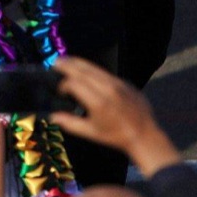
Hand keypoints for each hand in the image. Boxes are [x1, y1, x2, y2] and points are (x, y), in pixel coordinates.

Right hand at [50, 56, 180, 177]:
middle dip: (68, 65)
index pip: (74, 84)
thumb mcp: (91, 133)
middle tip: (55, 63)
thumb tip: (52, 116)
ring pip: (95, 68)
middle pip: (83, 70)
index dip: (63, 85)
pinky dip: (93, 70)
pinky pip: (106, 73)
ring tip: (67, 60)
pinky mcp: (125, 83)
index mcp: (98, 102)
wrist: (144, 135)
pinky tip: (87, 71)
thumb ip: (70, 123)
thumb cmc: (116, 136)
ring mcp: (118, 84)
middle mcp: (108, 89)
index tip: (60, 91)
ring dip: (79, 63)